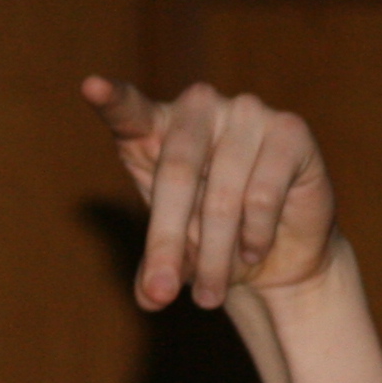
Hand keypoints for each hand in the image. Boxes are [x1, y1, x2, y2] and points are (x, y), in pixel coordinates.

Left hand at [84, 75, 335, 310]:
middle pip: (175, 173)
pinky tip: (252, 251)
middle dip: (167, 242)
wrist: (274, 253)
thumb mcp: (171, 256)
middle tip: (163, 292)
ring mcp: (248, 113)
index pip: (130, 111)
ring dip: (215, 257)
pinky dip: (253, 237)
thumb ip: (153, 271)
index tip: (90, 86)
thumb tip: (152, 296)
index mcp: (157, 129)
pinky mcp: (291, 131)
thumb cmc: (208, 241)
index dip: (112, 99)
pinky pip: (262, 195)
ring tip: (209, 294)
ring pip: (222, 196)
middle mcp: (202, 109)